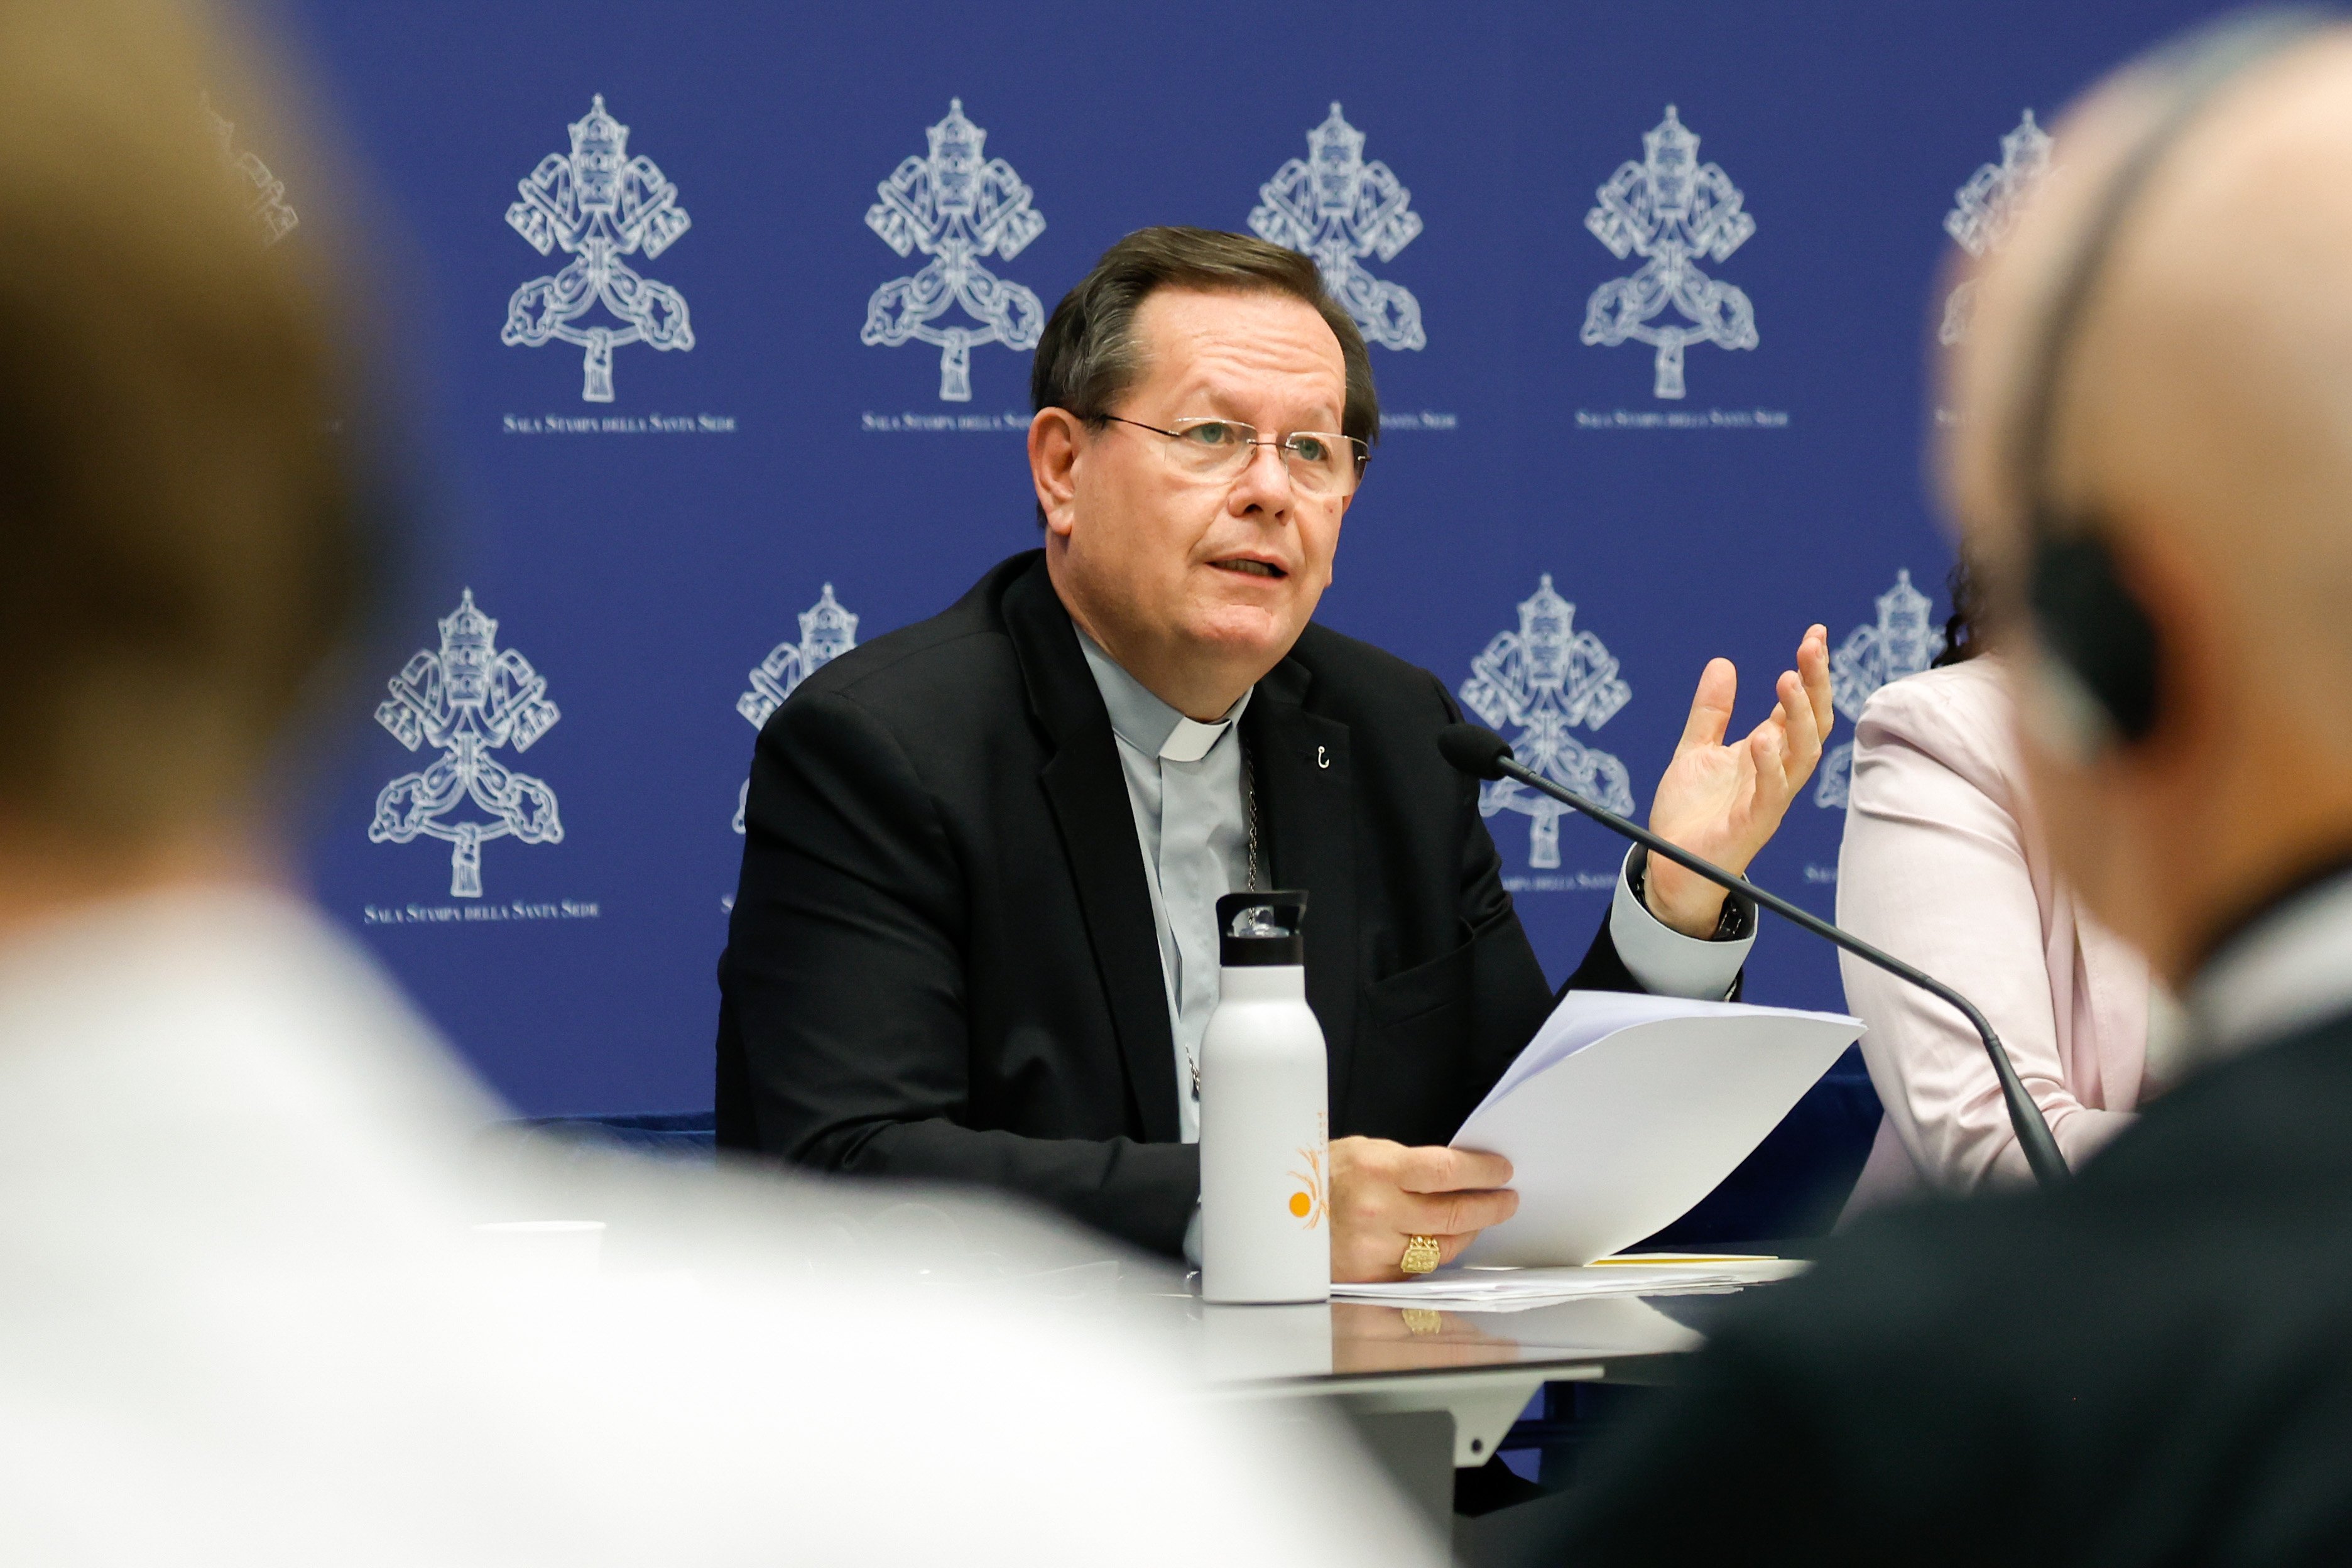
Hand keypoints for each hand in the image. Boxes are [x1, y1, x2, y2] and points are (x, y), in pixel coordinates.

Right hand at [1328, 1136, 1516, 1281]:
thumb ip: (1408, 1165)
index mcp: (1376, 1169)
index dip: (1482, 1171)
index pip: (1447, 1171)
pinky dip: (1434, 1254)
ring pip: (1443, 1247)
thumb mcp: (1361, 1152)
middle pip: (1454, 1213)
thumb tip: (1457, 1174)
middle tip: (1506, 1200)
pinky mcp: (1371, 1276)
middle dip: (1489, 1206)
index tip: (1501, 1171)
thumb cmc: (1316, 1177)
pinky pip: (1419, 1268)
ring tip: (1479, 1219)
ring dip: (1468, 1232)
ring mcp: (1375, 1248)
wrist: (1274, 1214)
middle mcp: (1378, 1211)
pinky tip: (1441, 1240)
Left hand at [1644, 625, 1833, 936]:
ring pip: (1802, 755)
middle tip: (1811, 646)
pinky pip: (1771, 793)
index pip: (1799, 706)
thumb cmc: (1690, 813)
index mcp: (1767, 753)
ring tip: (1787, 680)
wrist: (1670, 865)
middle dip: (1816, 684)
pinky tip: (1763, 738)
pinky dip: (1770, 765)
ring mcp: (1769, 799)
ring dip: (1798, 717)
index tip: (1815, 634)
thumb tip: (1722, 663)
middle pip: (1812, 724)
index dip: (1809, 672)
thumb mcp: (1696, 751)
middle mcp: (1776, 772)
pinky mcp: (1753, 824)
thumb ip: (1711, 712)